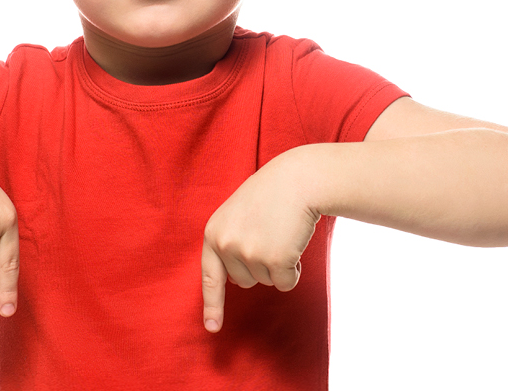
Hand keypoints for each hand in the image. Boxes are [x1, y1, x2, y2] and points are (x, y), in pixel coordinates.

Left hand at [201, 147, 320, 331]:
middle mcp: (226, 246)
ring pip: (266, 282)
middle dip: (261, 264)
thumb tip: (237, 282)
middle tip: (270, 233)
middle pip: (245, 281)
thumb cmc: (270, 194)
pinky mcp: (274, 261)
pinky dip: (295, 270)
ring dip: (278, 264)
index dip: (212, 305)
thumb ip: (230, 244)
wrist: (298, 179)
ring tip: (282, 233)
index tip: (212, 328)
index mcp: (213, 233)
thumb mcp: (237, 215)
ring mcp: (249, 254)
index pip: (209, 276)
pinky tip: (294, 243)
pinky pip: (286, 283)